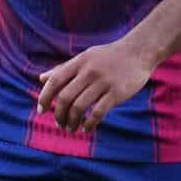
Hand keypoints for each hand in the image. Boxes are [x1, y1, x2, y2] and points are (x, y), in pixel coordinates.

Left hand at [37, 40, 153, 134]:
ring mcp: (103, 82)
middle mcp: (89, 71)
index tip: (42, 110)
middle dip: (59, 114)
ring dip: (72, 122)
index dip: (45, 97)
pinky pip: (98, 113)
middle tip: (59, 123)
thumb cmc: (109, 56)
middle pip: (66, 97)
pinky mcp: (117, 93)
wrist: (139, 51)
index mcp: (79, 62)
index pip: (55, 81)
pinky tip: (86, 128)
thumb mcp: (85, 57)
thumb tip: (41, 78)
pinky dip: (89, 124)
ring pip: (80, 107)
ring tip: (71, 128)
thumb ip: (63, 68)